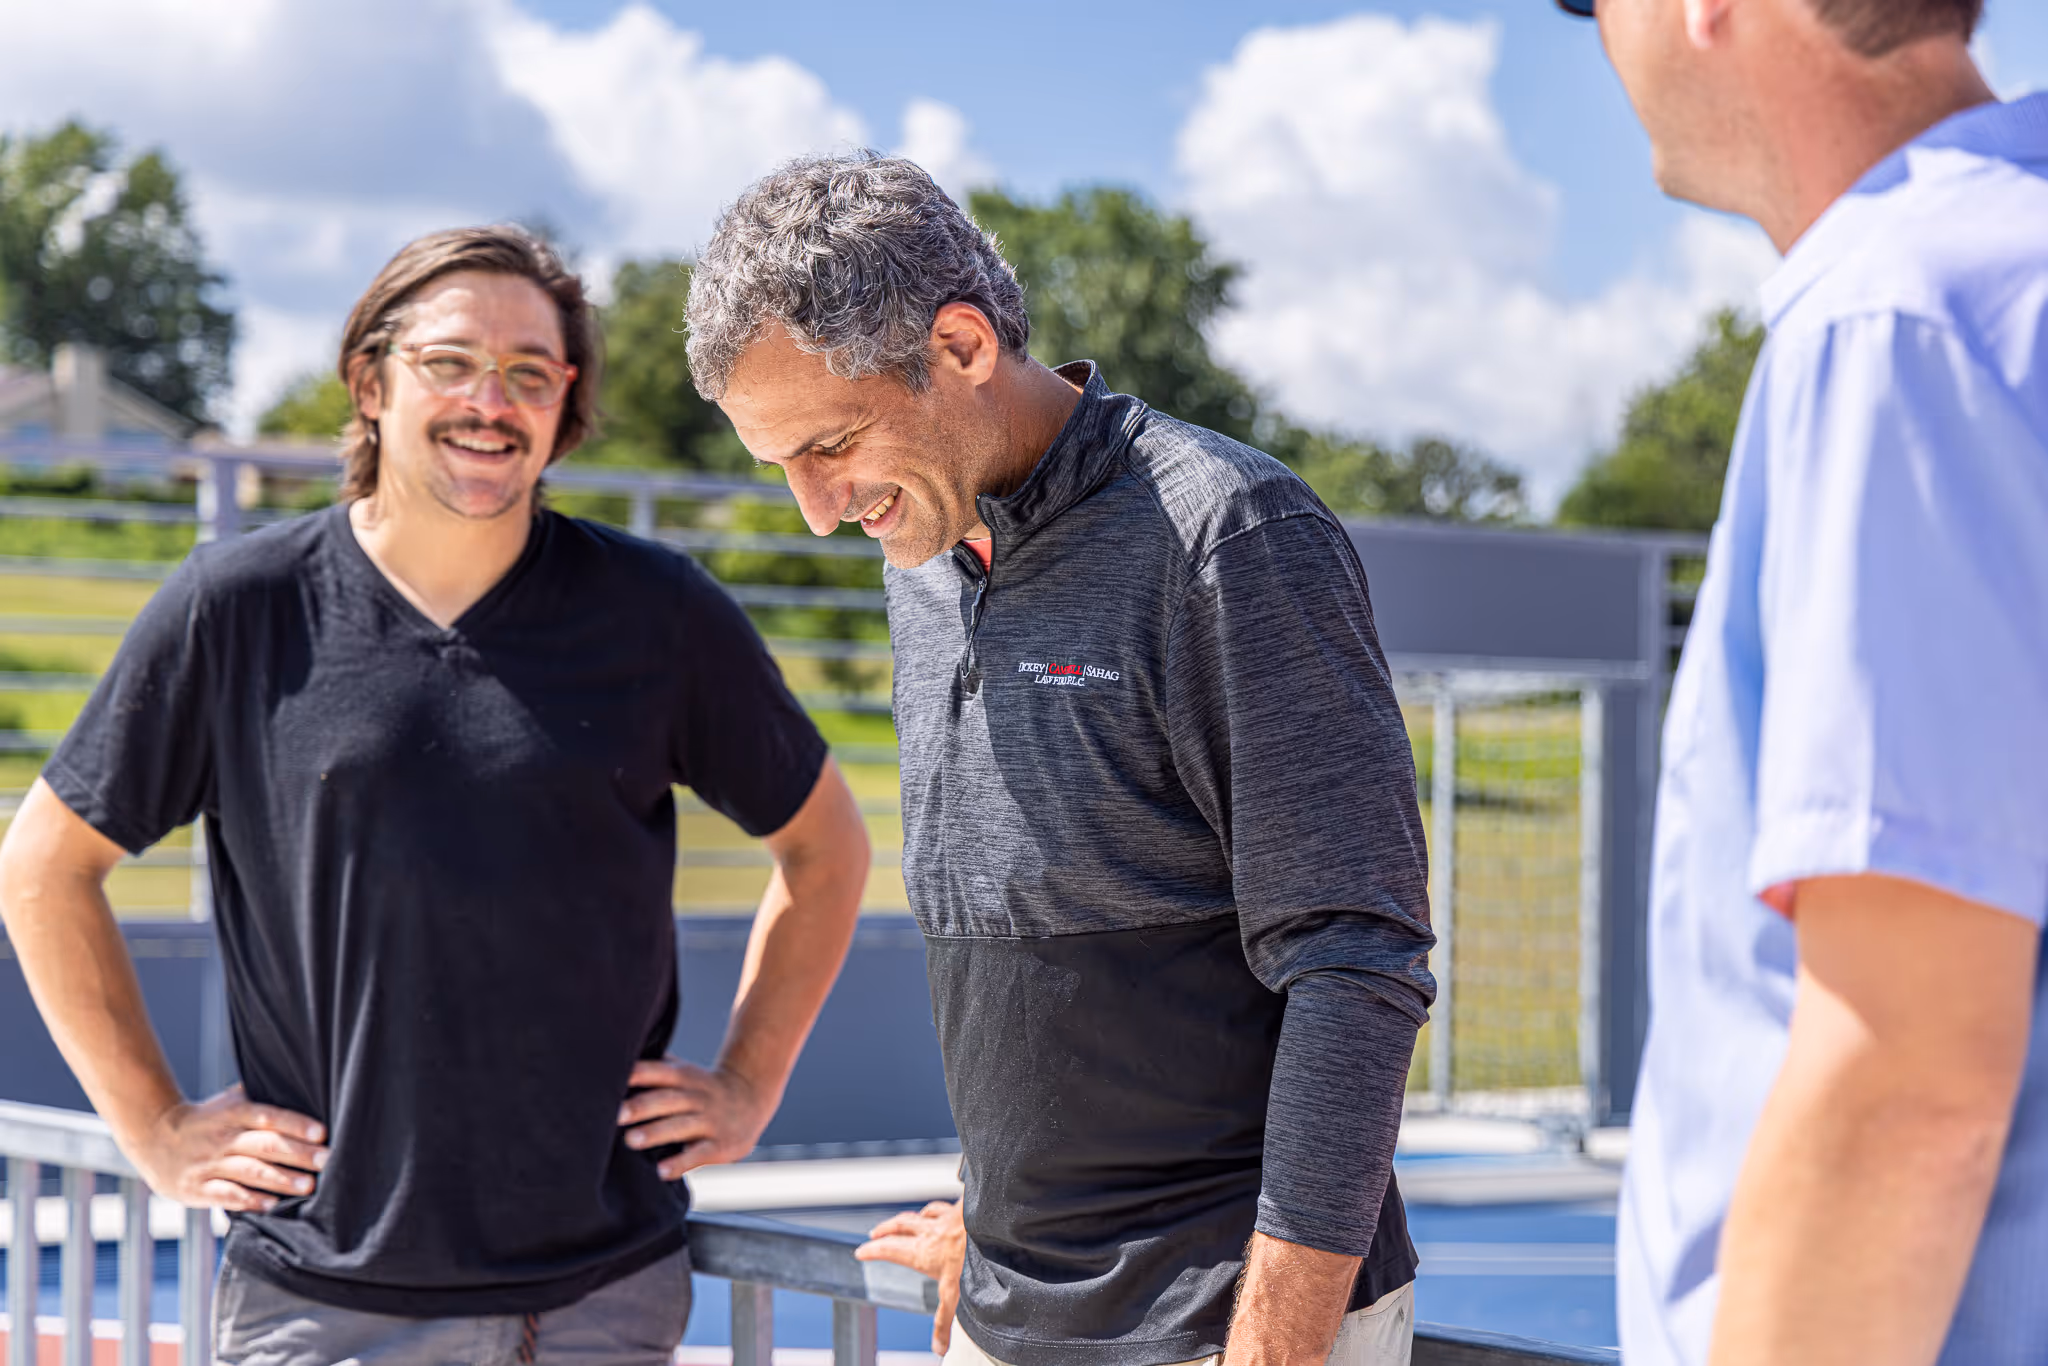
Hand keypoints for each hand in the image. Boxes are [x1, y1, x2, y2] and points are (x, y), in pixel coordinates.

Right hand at [130, 1084, 327, 1212]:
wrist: (154, 1136)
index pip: (269, 1116)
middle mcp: (223, 1138)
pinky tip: (271, 1204)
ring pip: (249, 1172)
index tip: (322, 1133)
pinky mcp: (196, 1188)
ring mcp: (209, 1164)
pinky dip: (249, 1201)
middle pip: (265, 1145)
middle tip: (326, 1161)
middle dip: (298, 1154)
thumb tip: (303, 1083)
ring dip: (280, 1180)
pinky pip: (225, 1195)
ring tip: (308, 1186)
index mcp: (234, 1113)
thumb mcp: (230, 1100)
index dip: (296, 1125)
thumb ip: (261, 1096)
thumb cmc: (207, 1118)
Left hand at [618, 1055, 773, 1176]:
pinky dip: (681, 1162)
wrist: (751, 1098)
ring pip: (681, 1125)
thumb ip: (655, 1068)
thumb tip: (611, 1062)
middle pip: (668, 1099)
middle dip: (642, 1106)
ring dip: (656, 1132)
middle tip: (616, 1114)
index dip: (639, 1074)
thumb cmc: (702, 1088)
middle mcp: (696, 1097)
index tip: (616, 1078)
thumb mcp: (684, 1072)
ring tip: (631, 1140)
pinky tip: (662, 1171)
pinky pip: (699, 1154)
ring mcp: (710, 1121)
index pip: (659, 1073)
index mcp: (684, 1077)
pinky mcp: (720, 1145)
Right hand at [856, 1200, 964, 1353]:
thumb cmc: (972, 1257)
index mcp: (923, 1252)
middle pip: (900, 1227)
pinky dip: (936, 1209)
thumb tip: (938, 1347)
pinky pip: (943, 1207)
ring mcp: (946, 1219)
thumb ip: (944, 1319)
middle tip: (874, 1234)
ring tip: (904, 1221)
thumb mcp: (955, 1294)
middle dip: (884, 1231)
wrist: (993, 1227)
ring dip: (908, 1219)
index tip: (861, 1251)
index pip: (890, 1249)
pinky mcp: (962, 1211)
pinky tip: (942, 1210)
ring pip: (920, 1215)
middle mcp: (930, 1233)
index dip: (873, 1251)